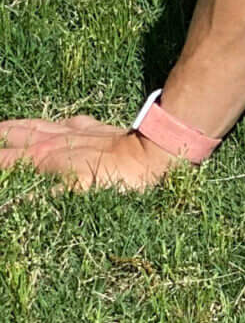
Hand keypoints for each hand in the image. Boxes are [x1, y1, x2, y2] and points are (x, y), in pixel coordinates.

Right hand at [0, 114, 179, 191]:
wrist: (152, 153)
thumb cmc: (117, 178)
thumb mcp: (75, 193)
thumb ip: (42, 196)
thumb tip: (15, 201)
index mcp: (44, 157)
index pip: (4, 160)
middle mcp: (52, 139)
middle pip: (12, 134)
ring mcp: (71, 130)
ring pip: (33, 124)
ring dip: (12, 126)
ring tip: (0, 128)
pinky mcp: (91, 126)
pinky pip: (63, 121)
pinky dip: (49, 124)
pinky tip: (52, 126)